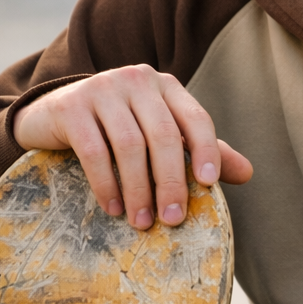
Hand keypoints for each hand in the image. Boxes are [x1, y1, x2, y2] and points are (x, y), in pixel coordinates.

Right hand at [12, 65, 251, 228]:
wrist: (54, 112)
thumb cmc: (119, 127)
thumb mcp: (161, 134)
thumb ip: (201, 150)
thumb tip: (248, 173)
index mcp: (167, 86)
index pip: (196, 118)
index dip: (207, 150)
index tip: (209, 185)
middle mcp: (138, 80)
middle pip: (164, 135)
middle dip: (171, 181)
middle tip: (172, 220)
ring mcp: (103, 89)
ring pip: (129, 145)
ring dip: (138, 189)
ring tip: (142, 222)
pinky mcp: (72, 106)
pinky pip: (94, 149)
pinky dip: (106, 183)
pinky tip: (113, 208)